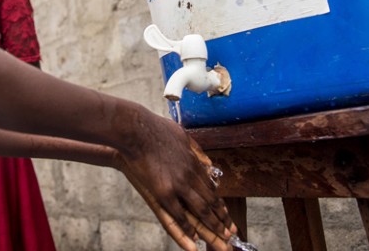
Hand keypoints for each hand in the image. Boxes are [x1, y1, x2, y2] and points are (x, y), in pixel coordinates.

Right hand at [114, 112, 235, 249]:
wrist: (136, 131)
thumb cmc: (155, 129)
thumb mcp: (182, 135)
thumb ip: (196, 151)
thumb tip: (208, 163)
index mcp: (194, 163)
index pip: (211, 189)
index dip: (220, 204)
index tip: (227, 215)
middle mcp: (190, 176)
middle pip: (210, 203)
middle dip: (222, 221)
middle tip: (232, 234)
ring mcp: (178, 186)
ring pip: (200, 211)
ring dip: (211, 228)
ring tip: (221, 241)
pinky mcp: (162, 193)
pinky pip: (178, 216)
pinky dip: (188, 229)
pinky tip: (195, 240)